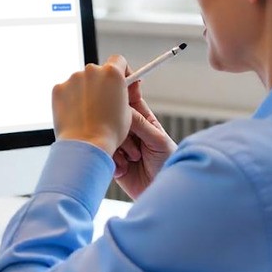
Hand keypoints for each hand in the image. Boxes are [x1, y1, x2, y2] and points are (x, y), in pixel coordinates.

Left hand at [51, 56, 131, 154]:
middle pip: (97, 72)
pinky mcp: (58, 89)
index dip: (120, 69)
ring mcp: (73, 79)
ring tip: (87, 114)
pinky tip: (75, 115)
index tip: (120, 79)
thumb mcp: (127, 111)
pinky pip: (66, 91)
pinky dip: (70, 99)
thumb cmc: (109, 131)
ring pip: (80, 82)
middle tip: (101, 101)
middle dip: (99, 84)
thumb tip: (116, 90)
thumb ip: (120, 94)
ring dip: (84, 92)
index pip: (118, 60)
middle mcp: (91, 71)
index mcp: (112, 73)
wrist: (86, 144)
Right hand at [111, 79, 176, 199]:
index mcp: (143, 119)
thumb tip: (123, 108)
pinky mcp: (110, 159)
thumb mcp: (158, 141)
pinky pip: (103, 152)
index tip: (116, 78)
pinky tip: (124, 169)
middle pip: (113, 115)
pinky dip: (113, 161)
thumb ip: (141, 123)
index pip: (130, 97)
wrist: (161, 193)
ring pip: (107, 134)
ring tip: (134, 159)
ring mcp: (118, 144)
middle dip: (120, 128)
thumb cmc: (168, 164)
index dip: (123, 86)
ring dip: (119, 148)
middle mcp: (129, 129)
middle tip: (131, 140)